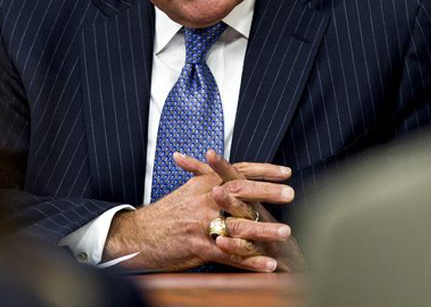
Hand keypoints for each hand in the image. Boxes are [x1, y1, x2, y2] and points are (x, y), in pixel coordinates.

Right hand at [102, 152, 293, 271]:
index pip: (239, 171)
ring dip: (264, 230)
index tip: (286, 172)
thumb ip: (208, 176)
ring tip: (287, 233)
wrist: (139, 235)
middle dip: (268, 193)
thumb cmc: (167, 213)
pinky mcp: (198, 247)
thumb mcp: (188, 190)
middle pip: (241, 191)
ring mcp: (201, 223)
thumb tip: (224, 166)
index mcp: (205, 183)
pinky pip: (229, 254)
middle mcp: (204, 199)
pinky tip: (269, 266)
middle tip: (291, 194)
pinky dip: (250, 261)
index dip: (264, 171)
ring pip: (238, 224)